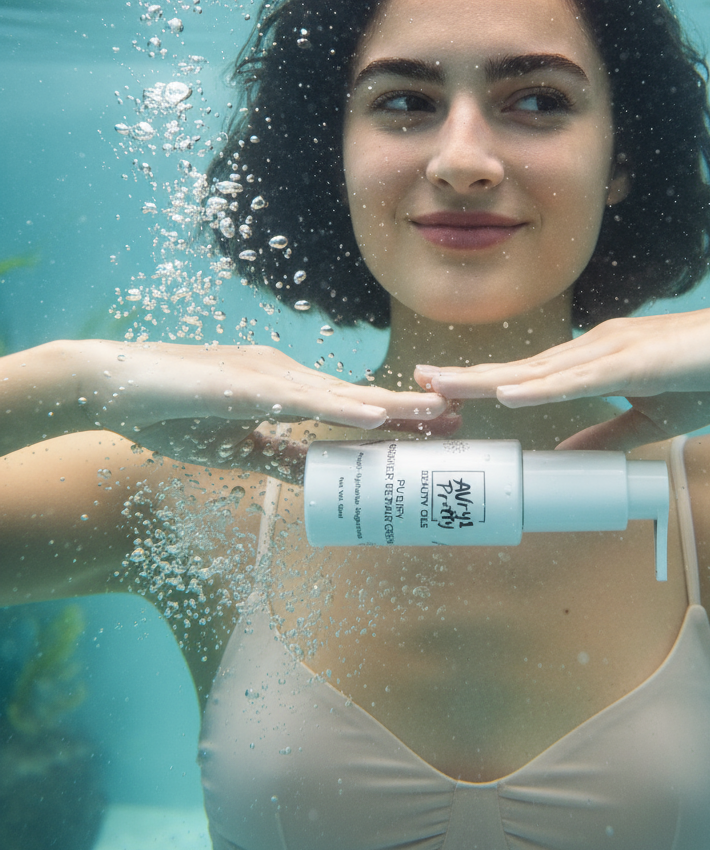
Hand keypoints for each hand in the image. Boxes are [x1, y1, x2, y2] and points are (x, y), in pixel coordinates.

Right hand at [64, 340, 447, 469]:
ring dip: (392, 406)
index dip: (395, 419)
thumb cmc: (169, 412)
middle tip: (459, 420)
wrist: (110, 385)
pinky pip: (304, 399)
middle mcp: (286, 375)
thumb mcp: (235, 445)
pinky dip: (343, 408)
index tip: (436, 432)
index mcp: (285, 387)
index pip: (350, 408)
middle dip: (410, 410)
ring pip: (342, 394)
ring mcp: (268, 375)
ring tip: (438, 415)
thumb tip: (315, 474)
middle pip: (358, 397)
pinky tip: (377, 415)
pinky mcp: (246, 384)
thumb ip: (276, 456)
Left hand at [415, 302, 709, 450]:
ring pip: (539, 370)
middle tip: (417, 383)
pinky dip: (542, 389)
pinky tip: (508, 395)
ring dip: (489, 380)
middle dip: (468, 378)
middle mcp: (594, 348)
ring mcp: (614, 350)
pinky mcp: (639, 361)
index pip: (530, 377)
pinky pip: (582, 378)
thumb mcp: (648, 414)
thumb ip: (606, 433)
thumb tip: (565, 456)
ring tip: (443, 387)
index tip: (443, 395)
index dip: (485, 386)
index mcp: (594, 360)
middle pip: (520, 369)